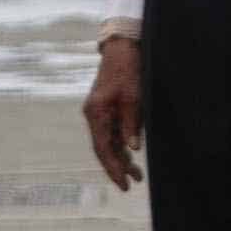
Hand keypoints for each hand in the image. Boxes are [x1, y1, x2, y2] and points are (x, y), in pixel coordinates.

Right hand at [82, 34, 146, 190]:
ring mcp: (98, 112)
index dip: (113, 168)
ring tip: (136, 173)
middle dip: (117, 166)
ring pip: (107, 142)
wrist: (122, 47)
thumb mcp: (133, 97)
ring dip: (121, 157)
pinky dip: (120, 144)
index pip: (102, 148)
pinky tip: (131, 154)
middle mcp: (93, 114)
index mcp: (96, 113)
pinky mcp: (105, 108)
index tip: (123, 183)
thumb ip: (131, 124)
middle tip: (132, 182)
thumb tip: (132, 149)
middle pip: (103, 148)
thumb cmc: (127, 69)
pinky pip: (111, 132)